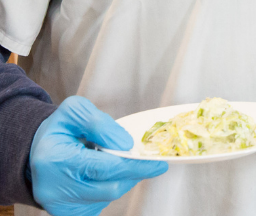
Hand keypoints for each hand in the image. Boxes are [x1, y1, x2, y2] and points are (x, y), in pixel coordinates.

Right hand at [30, 96, 167, 215]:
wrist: (36, 154)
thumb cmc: (59, 131)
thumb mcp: (74, 112)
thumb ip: (99, 123)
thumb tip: (125, 144)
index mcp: (55, 160)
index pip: (105, 167)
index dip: (134, 164)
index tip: (157, 160)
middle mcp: (55, 190)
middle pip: (111, 187)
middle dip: (136, 173)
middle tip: (155, 163)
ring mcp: (61, 207)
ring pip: (108, 197)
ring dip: (124, 180)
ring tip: (124, 163)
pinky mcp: (68, 214)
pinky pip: (101, 204)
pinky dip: (111, 188)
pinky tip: (109, 175)